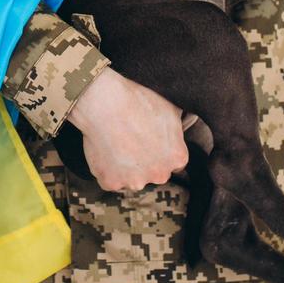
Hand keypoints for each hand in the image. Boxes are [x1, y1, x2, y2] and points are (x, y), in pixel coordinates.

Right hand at [66, 66, 189, 191]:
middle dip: (145, 161)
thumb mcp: (170, 108)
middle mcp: (159, 174)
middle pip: (153, 172)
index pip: (173, 162)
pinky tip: (104, 149)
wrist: (105, 101)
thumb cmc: (138, 100)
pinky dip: (106, 169)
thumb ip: (177, 129)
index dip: (161, 150)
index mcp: (177, 157)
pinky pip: (109, 179)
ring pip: (131, 178)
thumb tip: (179, 130)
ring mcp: (135, 181)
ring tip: (115, 142)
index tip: (150, 140)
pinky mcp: (111, 182)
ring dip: (125, 167)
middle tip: (132, 139)